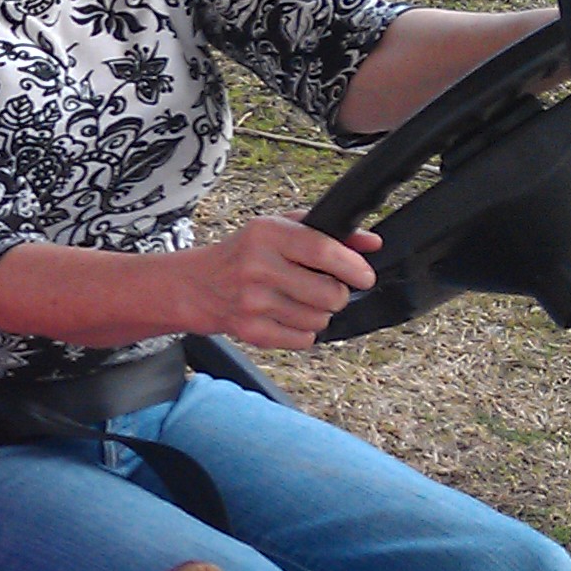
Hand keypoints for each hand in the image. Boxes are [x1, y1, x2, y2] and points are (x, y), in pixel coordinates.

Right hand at [179, 213, 380, 349]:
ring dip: (320, 314)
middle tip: (328, 289)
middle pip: (329, 293)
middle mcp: (258, 267)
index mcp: (267, 234)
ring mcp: (253, 302)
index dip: (353, 267)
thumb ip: (326, 232)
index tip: (364, 276)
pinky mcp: (252, 332)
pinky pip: (303, 340)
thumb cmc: (244, 253)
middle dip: (338, 294)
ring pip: (319, 319)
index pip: (323, 250)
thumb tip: (371, 244)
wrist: (198, 285)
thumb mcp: (280, 229)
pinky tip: (287, 316)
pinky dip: (303, 332)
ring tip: (301, 301)